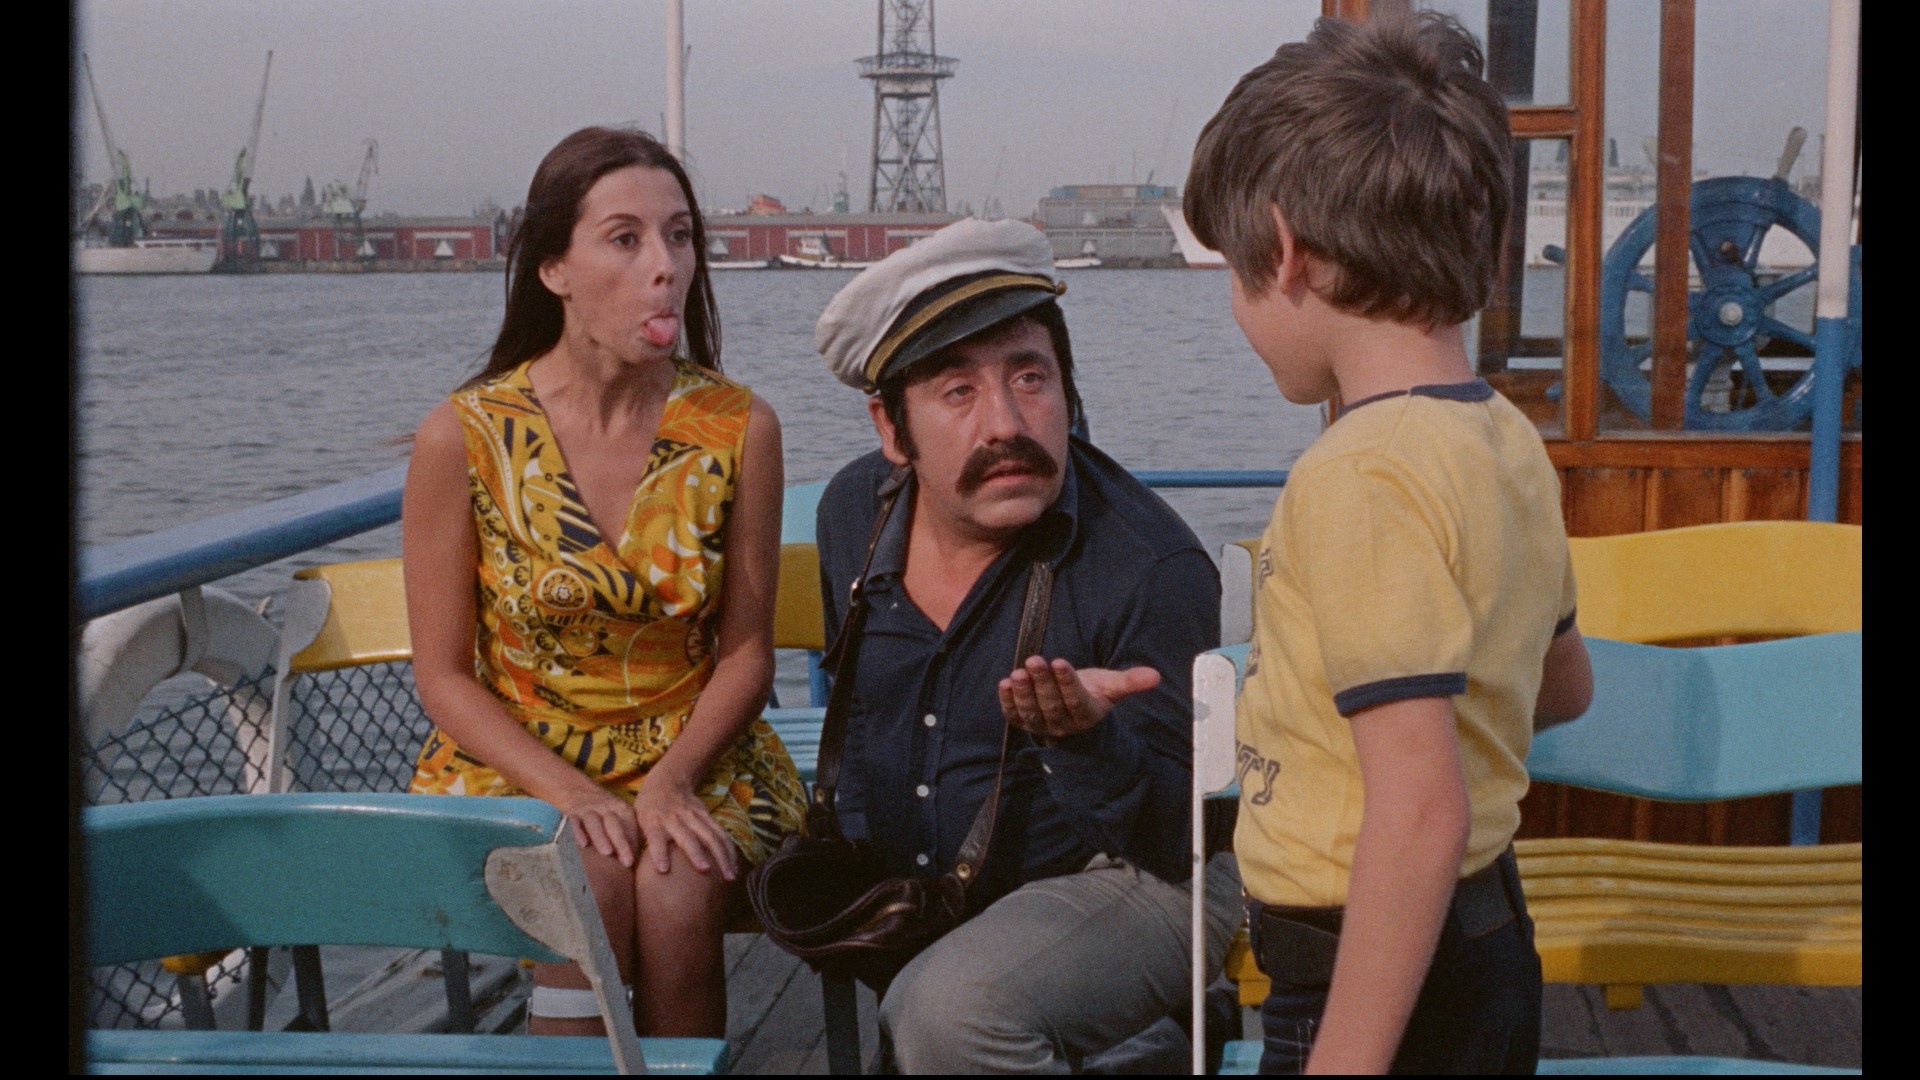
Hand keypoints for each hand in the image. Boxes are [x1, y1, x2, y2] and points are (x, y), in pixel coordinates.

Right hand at [554, 787, 641, 869]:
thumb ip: (631, 838)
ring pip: (594, 822)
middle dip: (621, 842)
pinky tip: (582, 844)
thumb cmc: (606, 815)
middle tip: (626, 862)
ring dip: (601, 837)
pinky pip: (574, 821)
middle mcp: (606, 809)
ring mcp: (589, 810)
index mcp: (622, 810)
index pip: (629, 826)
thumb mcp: (621, 819)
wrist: (578, 791)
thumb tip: (644, 864)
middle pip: (614, 824)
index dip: (632, 843)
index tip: (633, 862)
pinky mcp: (572, 813)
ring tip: (607, 853)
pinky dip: (578, 831)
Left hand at [630, 770, 740, 879]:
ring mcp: (693, 816)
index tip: (663, 869)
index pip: (655, 836)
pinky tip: (734, 866)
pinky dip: (729, 850)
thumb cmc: (647, 808)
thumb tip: (630, 870)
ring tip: (729, 876)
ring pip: (710, 835)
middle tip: (705, 870)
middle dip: (696, 852)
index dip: (658, 851)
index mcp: (653, 820)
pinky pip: (720, 833)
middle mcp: (674, 818)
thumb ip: (636, 842)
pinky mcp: (706, 816)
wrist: (668, 780)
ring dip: (721, 855)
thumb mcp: (636, 820)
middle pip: (687, 836)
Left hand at [997, 656, 1161, 740]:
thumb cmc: (1093, 691)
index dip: (1067, 682)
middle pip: (1051, 704)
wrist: (1072, 708)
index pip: (1075, 700)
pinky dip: (1007, 702)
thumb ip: (1130, 681)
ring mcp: (1041, 725)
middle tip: (1034, 660)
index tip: (1059, 661)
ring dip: (1023, 692)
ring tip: (1017, 672)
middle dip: (1042, 682)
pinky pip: (1014, 715)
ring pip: (1032, 711)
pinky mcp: (1023, 722)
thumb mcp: (1111, 685)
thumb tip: (1155, 676)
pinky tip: (1004, 684)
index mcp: (1086, 714)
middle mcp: (1063, 724)